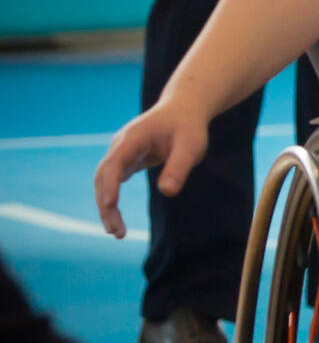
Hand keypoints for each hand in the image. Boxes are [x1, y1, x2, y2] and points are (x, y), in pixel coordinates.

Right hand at [93, 97, 211, 237]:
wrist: (183, 110)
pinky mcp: (125, 160)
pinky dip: (112, 200)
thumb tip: (168, 192)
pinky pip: (112, 182)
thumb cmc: (188, 127)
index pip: (116, 163)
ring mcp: (120, 152)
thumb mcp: (191, 146)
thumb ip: (179, 167)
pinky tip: (116, 219)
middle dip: (106, 204)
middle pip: (104, 176)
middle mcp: (120, 145)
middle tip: (115, 232)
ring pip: (105, 181)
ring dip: (106, 206)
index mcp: (133, 137)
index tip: (110, 205)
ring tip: (117, 233)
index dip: (111, 184)